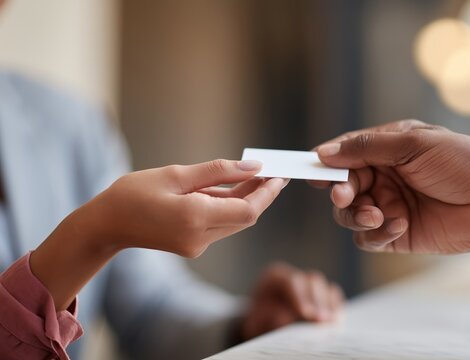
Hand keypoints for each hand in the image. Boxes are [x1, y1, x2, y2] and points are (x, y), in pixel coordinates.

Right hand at [31, 159, 286, 309]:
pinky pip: (220, 224)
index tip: (279, 175)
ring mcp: (197, 246)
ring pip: (234, 221)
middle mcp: (200, 238)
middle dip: (260, 194)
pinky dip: (227, 206)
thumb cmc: (133, 193)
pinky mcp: (193, 246)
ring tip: (251, 174)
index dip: (267, 193)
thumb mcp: (176, 174)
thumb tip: (253, 166)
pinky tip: (227, 189)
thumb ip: (218, 171)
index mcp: (194, 218)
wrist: (106, 225)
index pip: (248, 210)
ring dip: (244, 199)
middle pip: (245, 217)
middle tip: (271, 171)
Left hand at [241, 263, 343, 339]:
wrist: (264, 323)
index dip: (300, 296)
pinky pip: (333, 296)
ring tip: (331, 322)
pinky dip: (336, 307)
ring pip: (325, 286)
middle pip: (312, 280)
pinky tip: (336, 321)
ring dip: (330, 305)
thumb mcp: (257, 321)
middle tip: (321, 319)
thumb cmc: (259, 321)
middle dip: (318, 301)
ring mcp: (310, 284)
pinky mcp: (322, 294)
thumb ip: (269, 318)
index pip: (291, 281)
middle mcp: (295, 276)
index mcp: (275, 277)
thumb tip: (285, 318)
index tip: (306, 313)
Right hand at [314, 120, 469, 253]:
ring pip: (350, 215)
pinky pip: (368, 238)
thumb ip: (367, 148)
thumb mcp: (414, 145)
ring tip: (379, 215)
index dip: (327, 163)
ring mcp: (390, 207)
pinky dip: (377, 233)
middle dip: (341, 192)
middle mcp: (384, 178)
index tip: (311, 172)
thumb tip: (324, 152)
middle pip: (343, 187)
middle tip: (346, 197)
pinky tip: (399, 225)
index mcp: (387, 150)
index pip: (346, 154)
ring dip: (357, 216)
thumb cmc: (464, 162)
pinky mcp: (397, 234)